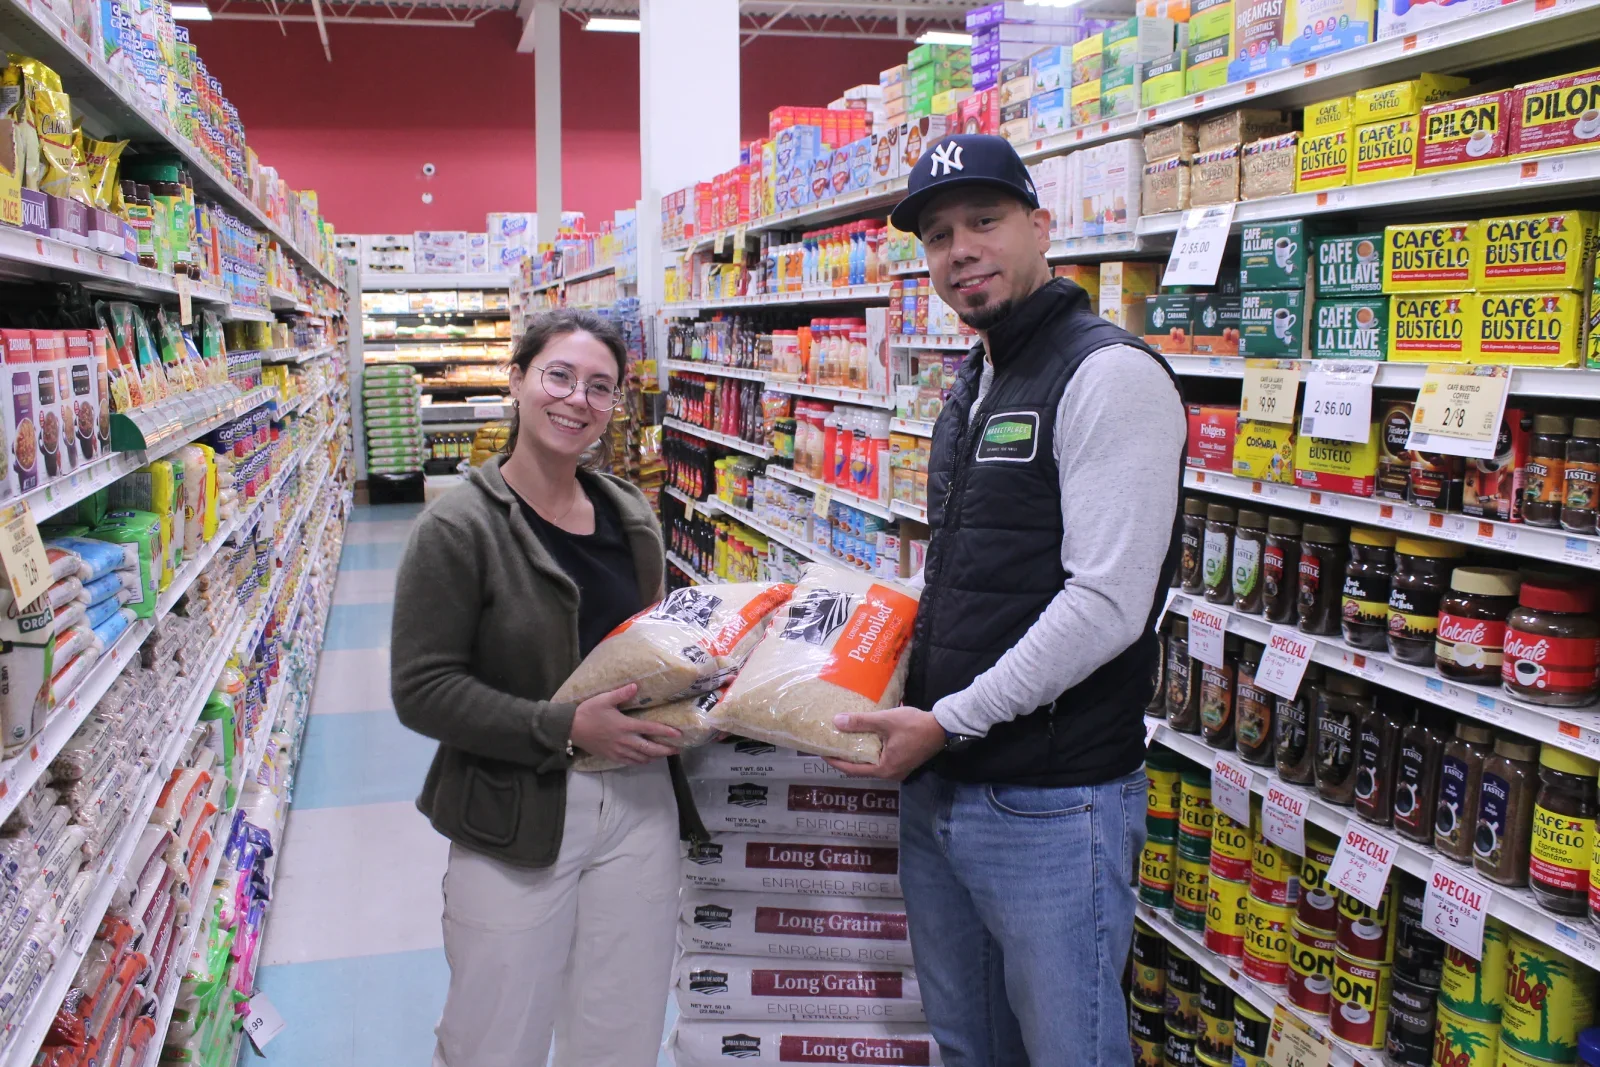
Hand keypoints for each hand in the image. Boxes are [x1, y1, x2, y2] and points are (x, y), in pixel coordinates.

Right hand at [568, 684, 682, 765]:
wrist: (570, 729)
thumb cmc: (588, 712)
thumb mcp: (604, 699)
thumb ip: (621, 693)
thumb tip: (636, 686)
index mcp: (625, 726)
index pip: (650, 729)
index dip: (666, 732)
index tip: (678, 734)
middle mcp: (625, 740)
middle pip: (650, 749)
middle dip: (665, 750)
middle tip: (678, 750)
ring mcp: (618, 751)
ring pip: (641, 757)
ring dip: (655, 757)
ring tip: (665, 755)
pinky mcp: (611, 756)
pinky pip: (629, 762)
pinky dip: (640, 762)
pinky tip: (645, 760)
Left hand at [823, 706, 946, 780]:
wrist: (943, 727)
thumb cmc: (914, 725)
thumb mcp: (885, 721)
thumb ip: (861, 722)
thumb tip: (836, 722)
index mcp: (884, 769)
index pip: (852, 769)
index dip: (835, 761)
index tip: (821, 753)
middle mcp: (890, 774)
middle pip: (861, 769)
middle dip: (845, 757)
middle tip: (831, 745)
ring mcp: (898, 769)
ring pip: (871, 764)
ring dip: (858, 753)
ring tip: (843, 741)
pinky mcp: (903, 762)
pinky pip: (880, 759)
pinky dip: (869, 751)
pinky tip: (863, 739)